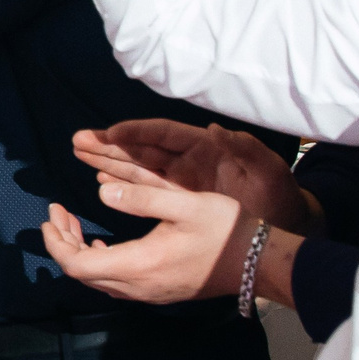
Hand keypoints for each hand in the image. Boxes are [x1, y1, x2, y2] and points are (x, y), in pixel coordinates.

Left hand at [41, 179, 247, 304]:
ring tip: (74, 223)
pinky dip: (98, 261)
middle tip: (58, 213)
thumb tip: (102, 193)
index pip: (78, 265)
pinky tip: (102, 243)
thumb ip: (142, 198)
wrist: (256, 262)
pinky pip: (114, 283)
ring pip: (97, 280)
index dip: (56, 243)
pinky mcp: (157, 292)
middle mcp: (137, 286)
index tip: (52, 215)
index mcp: (139, 264)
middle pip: (82, 274)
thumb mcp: (184, 204)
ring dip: (79, 253)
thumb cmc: (224, 229)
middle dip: (63, 243)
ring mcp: (147, 293)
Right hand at [73, 121, 317, 233]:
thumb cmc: (280, 197)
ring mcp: (180, 181)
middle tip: (78, 140)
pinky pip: (143, 188)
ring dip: (109, 161)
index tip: (110, 132)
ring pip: (137, 167)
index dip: (136, 132)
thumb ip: (246, 150)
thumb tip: (218, 130)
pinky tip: (101, 181)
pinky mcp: (177, 200)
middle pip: (142, 148)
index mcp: (206, 149)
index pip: (164, 134)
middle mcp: (188, 161)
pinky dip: (121, 183)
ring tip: (80, 154)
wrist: (280, 229)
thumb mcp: (269, 172)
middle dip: (111, 144)